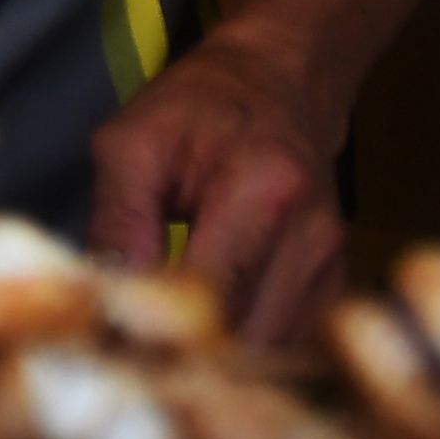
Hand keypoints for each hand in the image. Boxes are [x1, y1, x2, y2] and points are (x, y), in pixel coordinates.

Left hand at [88, 30, 352, 344]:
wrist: (281, 83)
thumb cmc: (199, 106)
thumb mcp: (131, 143)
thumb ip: (119, 220)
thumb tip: (106, 297)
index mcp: (262, 188)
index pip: (209, 289)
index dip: (156, 327)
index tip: (109, 343)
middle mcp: (311, 232)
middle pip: (243, 332)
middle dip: (183, 351)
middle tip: (126, 353)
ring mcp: (331, 260)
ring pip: (266, 347)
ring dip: (214, 355)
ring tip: (159, 341)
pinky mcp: (333, 280)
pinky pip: (285, 338)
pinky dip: (241, 344)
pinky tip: (203, 330)